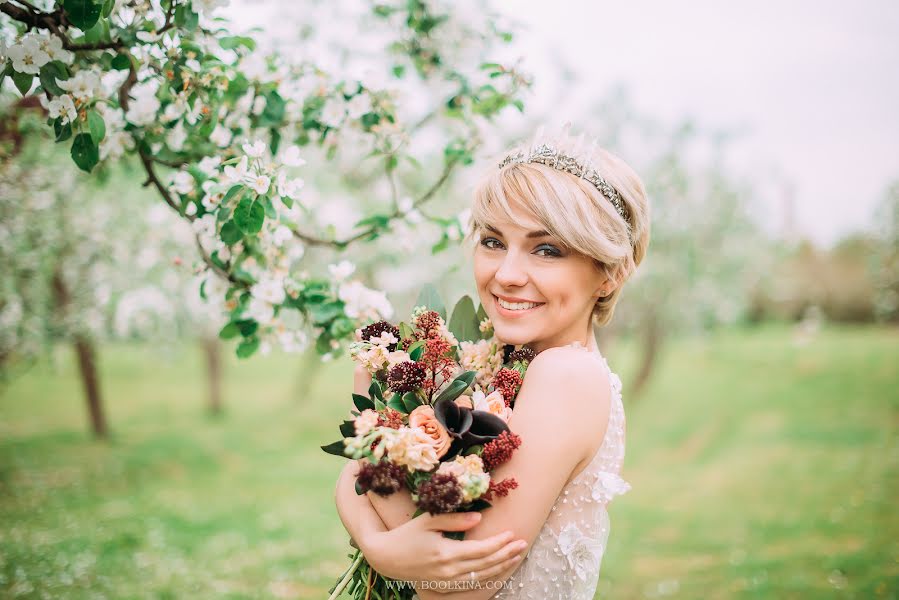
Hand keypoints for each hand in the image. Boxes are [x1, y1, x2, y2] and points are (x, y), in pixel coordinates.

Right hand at [360, 511, 527, 587]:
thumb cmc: (406, 534)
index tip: (512, 533)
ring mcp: (447, 581)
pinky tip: (498, 571)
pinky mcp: (444, 587)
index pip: (481, 550)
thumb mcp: (428, 520)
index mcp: (446, 553)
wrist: (386, 558)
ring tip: (516, 557)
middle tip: (523, 543)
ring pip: (481, 577)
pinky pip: (471, 585)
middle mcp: (449, 570)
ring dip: (501, 567)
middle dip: (507, 554)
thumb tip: (479, 518)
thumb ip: (454, 519)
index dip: (499, 542)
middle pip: (485, 564)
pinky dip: (487, 578)